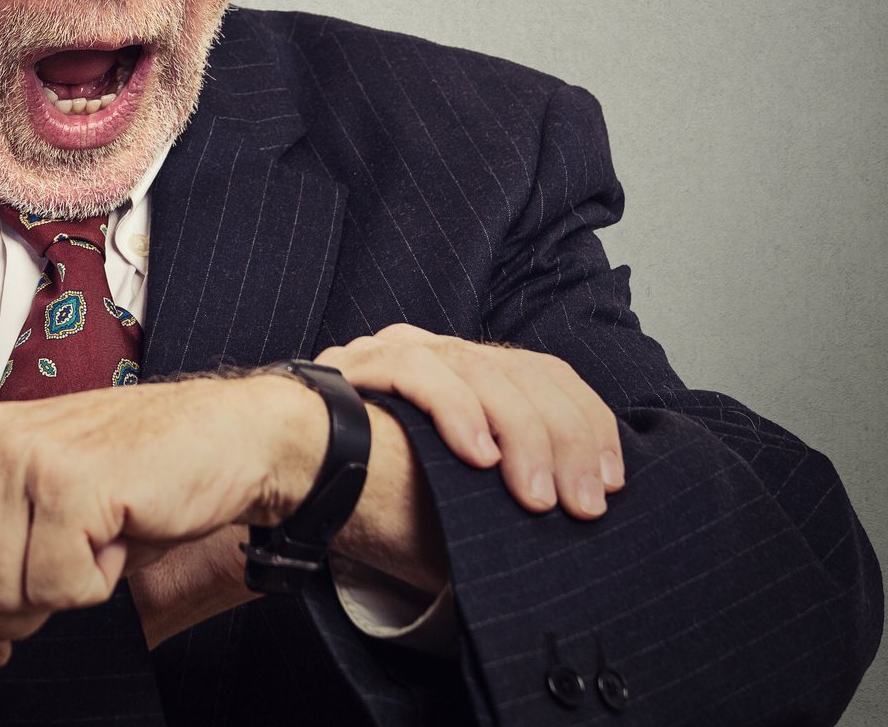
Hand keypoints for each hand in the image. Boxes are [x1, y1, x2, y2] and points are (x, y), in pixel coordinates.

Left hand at [0, 376, 322, 666]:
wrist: (217, 438)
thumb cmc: (118, 481)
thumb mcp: (19, 532)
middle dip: (4, 614)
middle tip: (58, 574)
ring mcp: (16, 456)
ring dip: (55, 594)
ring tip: (90, 540)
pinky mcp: (68, 483)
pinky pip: (55, 589)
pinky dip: (94, 587)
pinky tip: (115, 537)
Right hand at [317, 324, 624, 519]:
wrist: (275, 464)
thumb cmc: (362, 491)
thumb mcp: (452, 498)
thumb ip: (497, 498)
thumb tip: (562, 536)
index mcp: (464, 373)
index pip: (545, 375)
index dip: (588, 423)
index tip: (612, 480)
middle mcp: (439, 351)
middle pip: (527, 373)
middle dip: (568, 441)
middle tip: (584, 504)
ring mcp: (401, 350)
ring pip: (486, 372)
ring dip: (525, 438)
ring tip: (538, 496)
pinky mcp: (366, 363)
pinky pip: (423, 372)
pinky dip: (458, 414)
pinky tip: (479, 458)